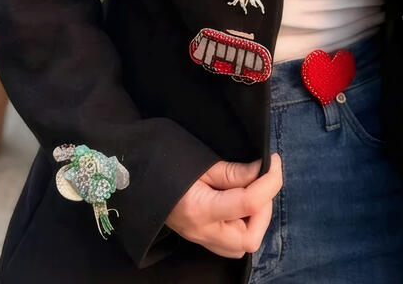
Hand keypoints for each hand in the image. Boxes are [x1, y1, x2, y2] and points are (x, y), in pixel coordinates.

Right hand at [165, 154, 282, 258]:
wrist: (128, 171)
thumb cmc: (160, 158)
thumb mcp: (197, 159)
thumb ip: (231, 172)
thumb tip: (261, 171)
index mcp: (199, 209)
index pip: (249, 203)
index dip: (270, 181)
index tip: (273, 160)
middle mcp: (201, 231)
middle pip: (248, 238)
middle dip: (263, 210)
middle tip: (259, 181)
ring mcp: (199, 237)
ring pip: (241, 244)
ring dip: (254, 219)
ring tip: (248, 191)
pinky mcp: (199, 235)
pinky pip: (230, 241)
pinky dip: (242, 223)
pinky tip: (237, 202)